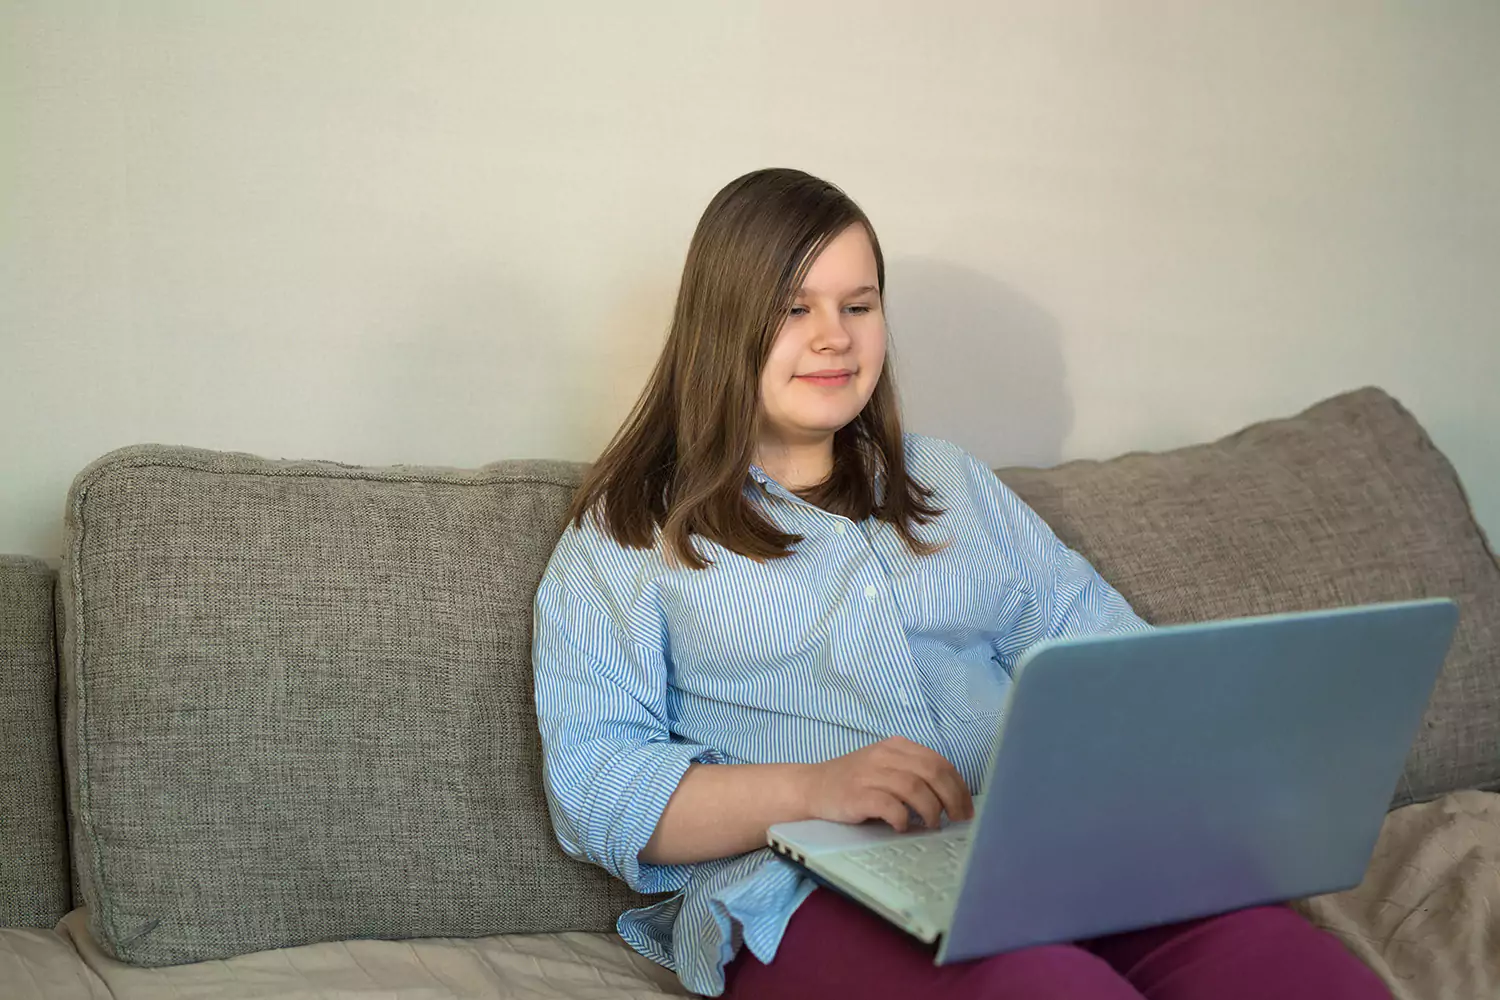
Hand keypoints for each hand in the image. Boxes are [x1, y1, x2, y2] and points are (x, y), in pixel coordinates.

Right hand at [800, 736, 973, 831]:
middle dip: (951, 798)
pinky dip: (902, 818)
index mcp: (896, 746)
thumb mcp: (885, 768)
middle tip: (958, 820)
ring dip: (931, 809)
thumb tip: (952, 801)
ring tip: (932, 825)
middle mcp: (884, 755)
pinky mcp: (857, 794)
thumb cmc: (854, 783)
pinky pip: (889, 805)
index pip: (939, 762)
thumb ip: (913, 775)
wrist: (811, 787)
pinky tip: (903, 826)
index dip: (958, 786)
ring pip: (915, 787)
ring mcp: (869, 773)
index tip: (967, 808)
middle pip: (931, 772)